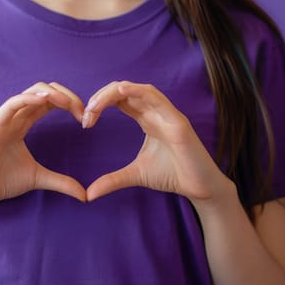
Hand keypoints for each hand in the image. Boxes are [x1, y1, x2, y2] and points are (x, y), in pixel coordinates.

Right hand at [0, 82, 86, 204]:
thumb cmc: (2, 181)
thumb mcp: (39, 179)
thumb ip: (62, 183)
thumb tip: (85, 196)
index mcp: (23, 123)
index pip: (49, 102)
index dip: (69, 103)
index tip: (85, 117)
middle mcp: (14, 116)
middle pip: (43, 91)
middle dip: (65, 96)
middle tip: (82, 110)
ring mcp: (4, 118)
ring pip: (29, 92)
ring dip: (51, 94)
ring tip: (68, 103)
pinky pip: (12, 104)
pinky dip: (29, 98)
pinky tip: (45, 100)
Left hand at [83, 81, 235, 203]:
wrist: (200, 188)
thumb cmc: (172, 175)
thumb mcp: (135, 175)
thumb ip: (112, 181)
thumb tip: (88, 195)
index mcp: (147, 118)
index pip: (120, 99)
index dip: (99, 103)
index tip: (85, 120)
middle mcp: (156, 112)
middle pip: (125, 90)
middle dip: (101, 96)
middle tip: (85, 112)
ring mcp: (168, 114)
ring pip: (138, 90)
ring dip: (113, 93)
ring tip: (95, 104)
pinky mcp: (178, 122)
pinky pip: (157, 99)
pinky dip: (138, 91)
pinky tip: (121, 91)